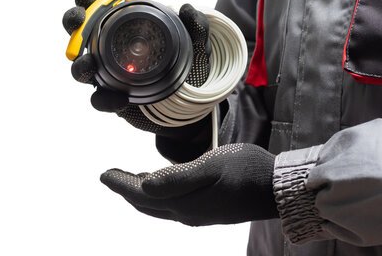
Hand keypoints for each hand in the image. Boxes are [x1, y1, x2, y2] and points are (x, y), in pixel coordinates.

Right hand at [62, 0, 211, 134]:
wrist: (190, 106)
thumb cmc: (188, 69)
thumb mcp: (196, 46)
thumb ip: (195, 27)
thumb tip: (187, 9)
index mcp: (124, 28)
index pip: (98, 8)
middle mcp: (109, 49)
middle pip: (78, 32)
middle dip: (73, 22)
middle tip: (79, 19)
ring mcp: (107, 74)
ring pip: (81, 67)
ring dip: (80, 64)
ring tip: (89, 64)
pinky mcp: (111, 98)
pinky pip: (99, 99)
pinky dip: (105, 98)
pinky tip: (120, 98)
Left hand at [100, 143, 278, 225]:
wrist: (277, 189)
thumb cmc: (247, 171)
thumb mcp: (211, 167)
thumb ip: (176, 178)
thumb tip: (144, 184)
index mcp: (184, 203)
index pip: (142, 195)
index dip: (121, 184)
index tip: (103, 174)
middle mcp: (187, 213)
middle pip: (146, 204)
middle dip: (125, 189)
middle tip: (109, 176)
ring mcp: (198, 213)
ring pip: (158, 205)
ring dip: (140, 193)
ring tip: (128, 178)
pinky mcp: (207, 209)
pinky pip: (172, 203)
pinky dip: (158, 194)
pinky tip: (159, 182)